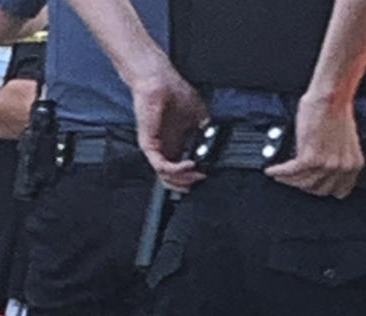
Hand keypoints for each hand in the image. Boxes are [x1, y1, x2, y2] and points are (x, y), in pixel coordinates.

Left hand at [131, 63, 208, 191]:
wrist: (160, 82)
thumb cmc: (175, 93)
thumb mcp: (198, 116)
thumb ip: (205, 132)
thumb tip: (216, 144)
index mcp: (174, 144)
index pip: (179, 171)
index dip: (191, 178)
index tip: (205, 176)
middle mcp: (163, 149)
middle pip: (171, 179)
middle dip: (188, 183)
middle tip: (202, 180)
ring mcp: (155, 148)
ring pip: (165, 176)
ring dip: (183, 179)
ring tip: (197, 174)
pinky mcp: (149, 144)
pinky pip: (160, 165)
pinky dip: (176, 169)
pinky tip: (190, 165)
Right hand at [265, 94, 363, 198]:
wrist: (331, 97)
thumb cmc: (336, 112)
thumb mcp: (344, 142)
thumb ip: (337, 160)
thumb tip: (321, 170)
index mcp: (353, 164)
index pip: (338, 190)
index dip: (320, 188)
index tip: (309, 186)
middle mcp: (342, 166)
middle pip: (316, 189)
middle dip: (302, 185)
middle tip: (291, 179)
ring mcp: (326, 164)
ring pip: (301, 182)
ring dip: (287, 179)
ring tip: (278, 174)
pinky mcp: (309, 158)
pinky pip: (289, 172)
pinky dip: (278, 172)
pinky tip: (271, 170)